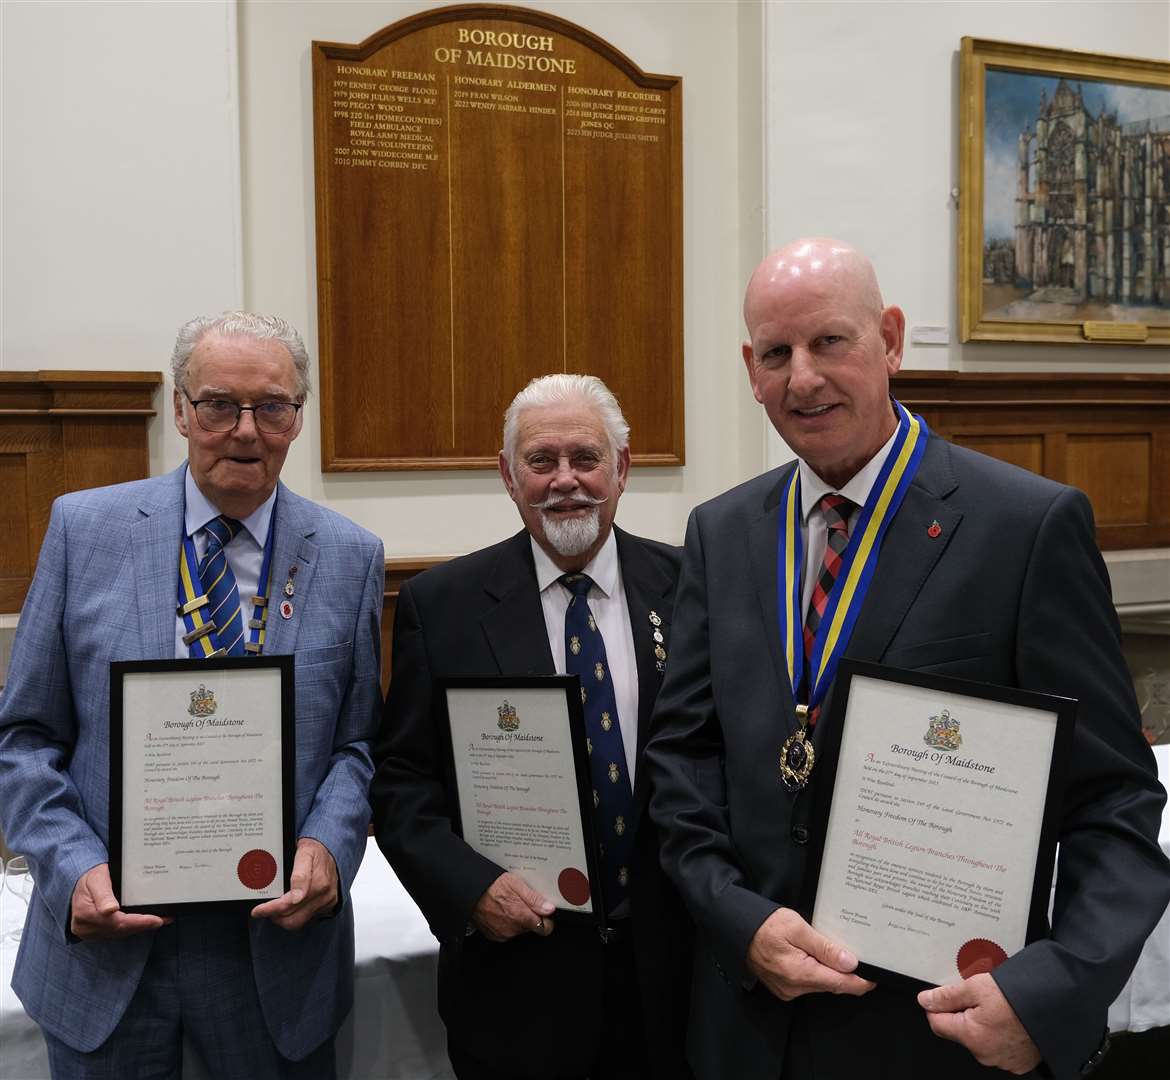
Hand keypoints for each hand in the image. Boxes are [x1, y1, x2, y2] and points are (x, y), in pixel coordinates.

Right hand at [70, 863, 169, 939]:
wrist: (78, 883)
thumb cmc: (91, 878)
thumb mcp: (97, 879)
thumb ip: (103, 895)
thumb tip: (110, 910)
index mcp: (85, 913)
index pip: (117, 922)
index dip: (139, 922)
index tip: (157, 920)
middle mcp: (85, 926)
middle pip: (120, 930)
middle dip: (143, 925)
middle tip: (164, 919)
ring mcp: (88, 932)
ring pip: (118, 933)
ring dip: (138, 928)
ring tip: (158, 921)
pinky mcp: (93, 933)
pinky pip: (115, 933)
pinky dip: (130, 928)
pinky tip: (142, 923)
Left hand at [251, 837, 338, 930]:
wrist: (330, 849)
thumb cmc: (313, 850)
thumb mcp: (304, 852)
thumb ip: (300, 874)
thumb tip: (296, 896)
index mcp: (318, 881)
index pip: (288, 904)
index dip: (269, 909)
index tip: (257, 911)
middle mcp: (324, 894)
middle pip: (292, 918)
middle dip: (274, 916)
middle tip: (263, 910)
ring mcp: (327, 901)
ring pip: (298, 922)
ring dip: (283, 919)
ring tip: (274, 910)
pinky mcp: (329, 906)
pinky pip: (307, 919)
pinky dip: (294, 915)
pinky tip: (288, 907)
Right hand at [471, 872, 555, 941]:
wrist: (470, 892)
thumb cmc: (491, 886)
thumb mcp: (516, 884)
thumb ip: (534, 899)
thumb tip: (549, 909)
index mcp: (521, 916)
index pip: (545, 929)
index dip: (547, 920)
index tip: (544, 912)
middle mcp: (512, 929)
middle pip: (531, 927)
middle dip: (529, 916)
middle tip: (520, 902)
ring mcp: (503, 934)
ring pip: (519, 929)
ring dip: (517, 919)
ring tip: (509, 905)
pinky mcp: (494, 936)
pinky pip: (507, 932)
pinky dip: (507, 923)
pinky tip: (501, 912)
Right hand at [746, 907, 874, 1000]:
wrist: (739, 929)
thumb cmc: (766, 925)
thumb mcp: (797, 927)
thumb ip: (824, 947)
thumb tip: (850, 962)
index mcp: (800, 973)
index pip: (840, 984)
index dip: (860, 982)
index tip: (874, 977)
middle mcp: (794, 987)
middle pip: (832, 985)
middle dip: (845, 973)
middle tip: (855, 955)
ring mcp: (788, 990)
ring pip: (821, 984)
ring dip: (830, 971)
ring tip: (833, 952)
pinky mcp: (783, 988)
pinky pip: (809, 984)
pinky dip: (817, 973)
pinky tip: (816, 957)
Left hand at [918, 974, 1041, 1073]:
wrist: (1055, 1007)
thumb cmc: (1019, 996)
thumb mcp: (975, 986)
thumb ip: (947, 996)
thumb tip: (925, 1001)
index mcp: (971, 1035)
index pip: (937, 1023)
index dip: (938, 1006)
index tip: (945, 996)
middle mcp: (985, 1054)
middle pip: (960, 1031)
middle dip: (963, 1013)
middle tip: (979, 996)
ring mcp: (1003, 1060)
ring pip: (980, 1039)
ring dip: (983, 1024)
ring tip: (998, 1006)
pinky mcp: (1018, 1062)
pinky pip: (999, 1047)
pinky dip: (1000, 1034)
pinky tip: (1009, 1019)